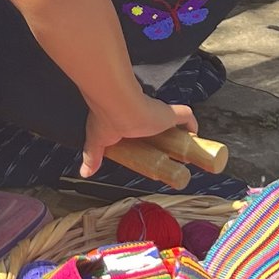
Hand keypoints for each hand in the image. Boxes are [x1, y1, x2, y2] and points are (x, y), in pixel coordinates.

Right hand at [80, 95, 197, 179]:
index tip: (149, 148)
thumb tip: (84, 173)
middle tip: (169, 149)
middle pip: (158, 124)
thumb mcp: (97, 140)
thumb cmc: (106, 118)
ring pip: (174, 120)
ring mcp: (159, 114)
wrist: (117, 105)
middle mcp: (145, 114)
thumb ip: (93, 156)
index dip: (145, 135)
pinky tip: (194, 135)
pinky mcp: (170, 114)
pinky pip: (186, 117)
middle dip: (164, 135)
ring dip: (180, 131)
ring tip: (184, 145)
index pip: (140, 127)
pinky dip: (192, 125)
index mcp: (129, 119)